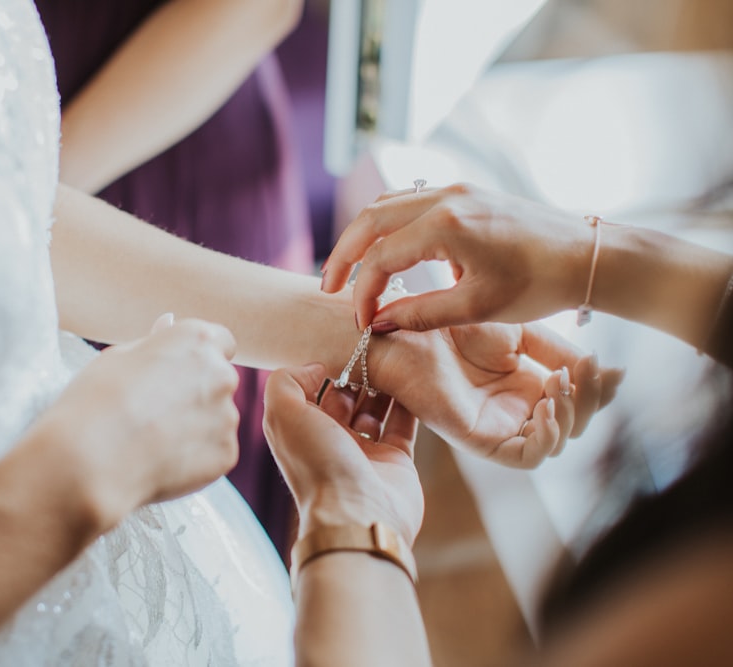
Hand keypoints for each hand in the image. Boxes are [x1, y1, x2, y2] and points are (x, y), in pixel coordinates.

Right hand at [41, 314, 240, 528]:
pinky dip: (195, 459)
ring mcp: (227, 416)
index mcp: (198, 341)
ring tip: (153, 441)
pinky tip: (161, 461)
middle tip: (156, 412)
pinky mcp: (226, 454)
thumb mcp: (120, 357)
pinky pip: (215, 453)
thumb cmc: (97, 400)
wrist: (92, 459)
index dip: (198, 359)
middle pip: (219, 383)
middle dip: (197, 394)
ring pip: (217, 421)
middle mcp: (222, 374)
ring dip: (195, 428)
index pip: (221, 342)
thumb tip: (170, 323)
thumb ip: (156, 343)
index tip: (176, 373)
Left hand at [263, 364, 422, 546]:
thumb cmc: (317, 464)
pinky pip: (403, 425)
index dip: (321, 367)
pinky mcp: (395, 460)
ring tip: (394, 360)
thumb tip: (316, 368)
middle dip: (355, 373)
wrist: (358, 515)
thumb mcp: (283, 414)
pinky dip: (408, 404)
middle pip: (343, 396)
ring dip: (383, 385)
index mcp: (300, 429)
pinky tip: (414, 381)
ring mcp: (364, 451)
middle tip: (373, 349)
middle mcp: (330, 440)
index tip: (340, 344)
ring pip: (374, 408)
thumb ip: (287, 380)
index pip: (308, 389)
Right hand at [322, 183, 593, 330]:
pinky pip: (410, 202)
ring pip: (386, 205)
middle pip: (370, 220)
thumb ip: (421, 313)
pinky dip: (387, 226)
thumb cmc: (541, 284)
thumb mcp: (478, 307)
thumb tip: (378, 322)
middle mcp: (445, 197)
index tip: (360, 322)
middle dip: (344, 255)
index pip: (381, 257)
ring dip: (362, 237)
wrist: (588, 255)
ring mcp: (455, 190)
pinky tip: (385, 252)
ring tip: (348, 270)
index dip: (362, 292)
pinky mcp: (465, 193)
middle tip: (328, 288)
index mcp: (446, 225)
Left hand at [371, 322, 623, 467]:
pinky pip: (523, 456)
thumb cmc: (454, 326)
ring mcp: (497, 427)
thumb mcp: (521, 332)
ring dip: (569, 416)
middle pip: (572, 424)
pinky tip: (546, 408)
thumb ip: (560, 353)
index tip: (609, 366)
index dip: (598, 389)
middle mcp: (515, 410)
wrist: (410, 329)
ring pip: (554, 443)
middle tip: (586, 372)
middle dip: (589, 401)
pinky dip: (545, 439)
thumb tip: (606, 371)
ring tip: (561, 384)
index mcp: (526, 386)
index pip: (577, 400)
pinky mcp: (477, 440)